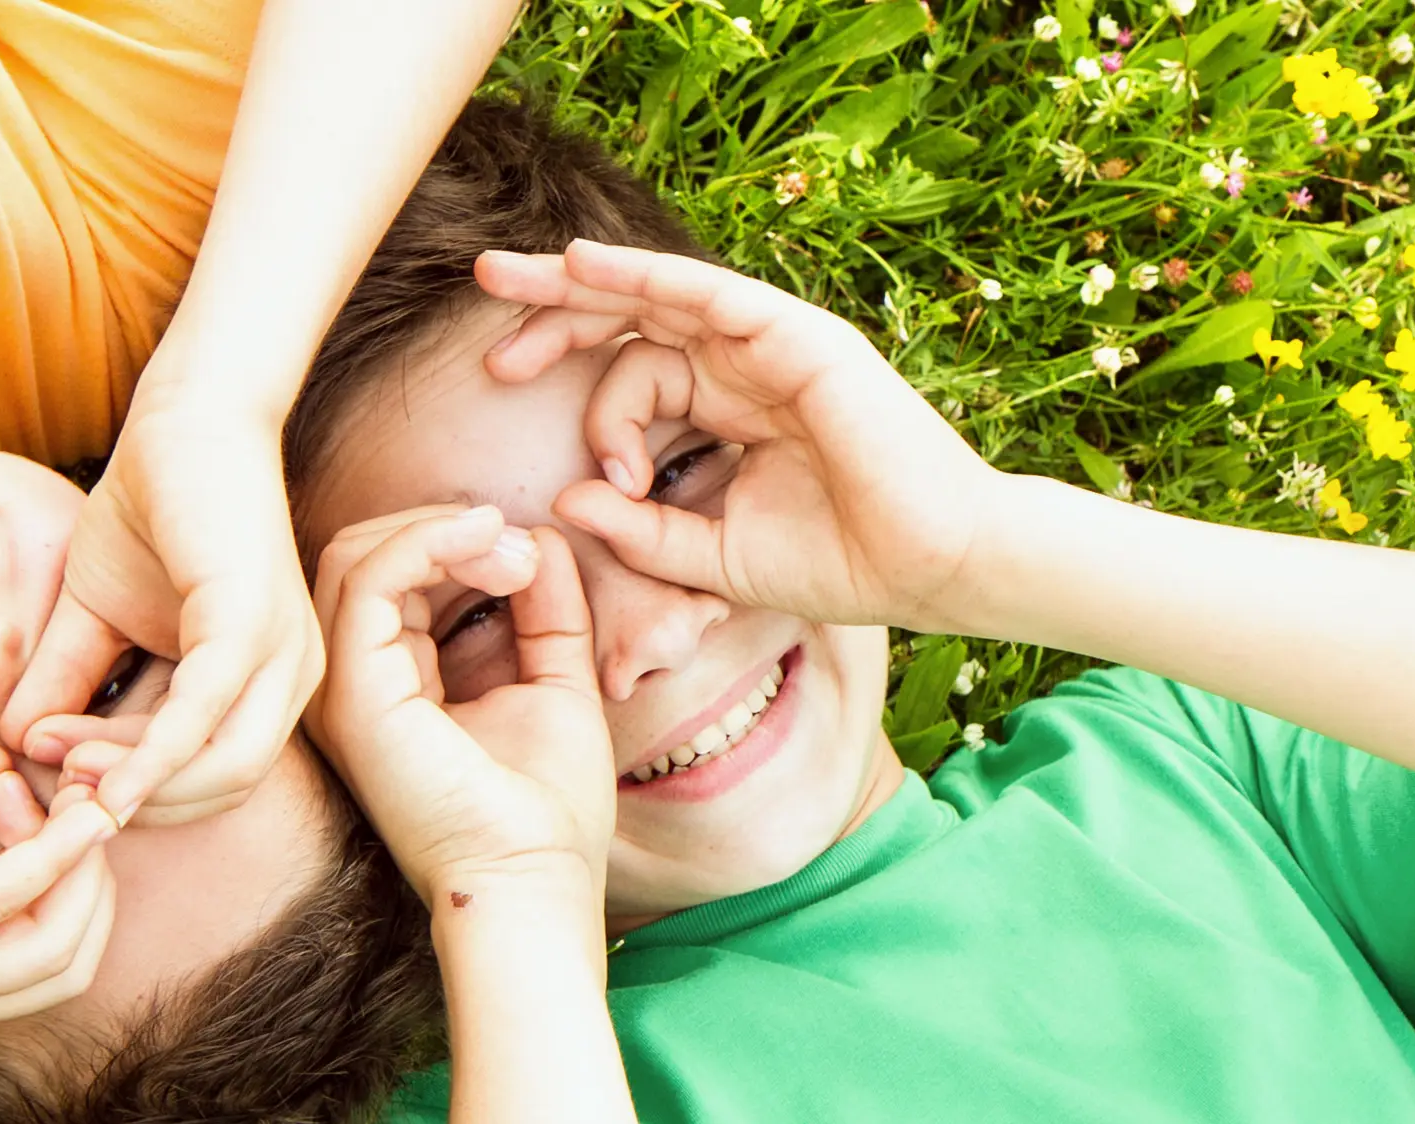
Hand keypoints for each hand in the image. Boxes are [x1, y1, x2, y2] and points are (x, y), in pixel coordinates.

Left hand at [0, 745, 118, 1036]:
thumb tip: (6, 764)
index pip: (57, 949)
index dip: (76, 872)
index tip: (41, 798)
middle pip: (78, 954)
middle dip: (94, 871)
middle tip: (66, 797)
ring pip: (65, 942)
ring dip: (74, 859)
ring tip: (43, 796)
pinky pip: (6, 898)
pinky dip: (44, 849)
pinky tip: (41, 800)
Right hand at [1, 412, 324, 825]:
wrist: (181, 422)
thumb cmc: (150, 512)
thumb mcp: (94, 616)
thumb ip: (64, 683)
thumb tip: (16, 748)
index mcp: (264, 686)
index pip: (206, 778)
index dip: (129, 795)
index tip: (49, 783)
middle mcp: (289, 680)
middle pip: (220, 790)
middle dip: (135, 803)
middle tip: (53, 786)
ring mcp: (281, 654)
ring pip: (223, 771)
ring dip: (134, 783)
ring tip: (60, 762)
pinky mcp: (252, 624)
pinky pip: (204, 716)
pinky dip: (151, 758)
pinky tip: (100, 779)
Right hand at [303, 505, 614, 906]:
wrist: (537, 878)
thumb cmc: (547, 809)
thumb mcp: (555, 682)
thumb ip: (545, 612)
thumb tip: (539, 539)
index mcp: (389, 685)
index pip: (393, 581)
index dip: (456, 545)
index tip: (531, 556)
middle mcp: (351, 686)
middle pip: (362, 558)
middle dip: (443, 529)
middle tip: (520, 547)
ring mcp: (342, 689)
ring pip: (355, 557)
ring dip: (439, 531)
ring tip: (511, 550)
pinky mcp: (354, 693)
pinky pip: (367, 579)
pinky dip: (427, 542)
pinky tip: (487, 546)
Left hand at [480, 239, 996, 634]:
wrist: (931, 569)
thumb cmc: (840, 564)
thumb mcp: (712, 557)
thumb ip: (642, 530)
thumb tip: (566, 497)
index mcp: (728, 408)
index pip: (635, 377)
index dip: (590, 409)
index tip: (589, 476)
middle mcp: (744, 366)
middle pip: (633, 319)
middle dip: (554, 309)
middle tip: (483, 295)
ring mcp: (772, 345)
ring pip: (658, 295)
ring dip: (579, 280)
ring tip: (506, 274)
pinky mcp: (798, 338)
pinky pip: (706, 294)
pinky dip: (643, 274)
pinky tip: (580, 264)